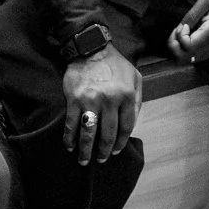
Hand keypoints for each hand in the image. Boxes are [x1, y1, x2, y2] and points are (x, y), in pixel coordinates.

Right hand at [62, 45, 140, 165]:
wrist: (91, 49)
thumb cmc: (115, 65)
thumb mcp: (135, 78)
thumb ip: (137, 100)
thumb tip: (132, 123)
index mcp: (127, 96)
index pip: (126, 127)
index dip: (121, 143)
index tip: (116, 151)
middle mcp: (109, 101)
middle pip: (108, 133)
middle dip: (104, 151)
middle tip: (101, 160)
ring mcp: (90, 101)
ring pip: (89, 132)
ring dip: (86, 149)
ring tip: (84, 160)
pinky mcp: (74, 99)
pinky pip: (72, 123)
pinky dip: (70, 137)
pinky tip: (70, 146)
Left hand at [168, 0, 208, 65]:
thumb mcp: (206, 0)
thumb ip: (192, 15)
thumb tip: (181, 29)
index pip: (189, 45)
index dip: (180, 36)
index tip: (183, 25)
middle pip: (186, 56)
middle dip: (175, 45)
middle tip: (176, 31)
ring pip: (189, 60)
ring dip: (178, 49)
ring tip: (179, 34)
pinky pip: (195, 58)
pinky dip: (185, 52)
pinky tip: (184, 40)